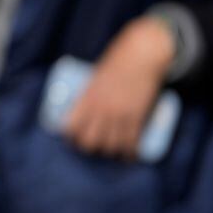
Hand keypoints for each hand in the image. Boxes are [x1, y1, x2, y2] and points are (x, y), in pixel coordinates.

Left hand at [64, 16, 176, 159]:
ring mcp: (121, 116)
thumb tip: (83, 107)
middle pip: (89, 141)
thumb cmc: (117, 61)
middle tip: (91, 143)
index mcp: (87, 97)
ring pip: (110, 146)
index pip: (71, 126)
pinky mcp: (138, 119)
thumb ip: (89, 93)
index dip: (69, 135)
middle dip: (88, 145)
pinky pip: (132, 144)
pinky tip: (128, 156)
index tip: (71, 136)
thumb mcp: (96, 76)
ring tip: (109, 149)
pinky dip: (129, 153)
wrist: (143, 56)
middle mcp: (102, 109)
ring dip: (109, 150)